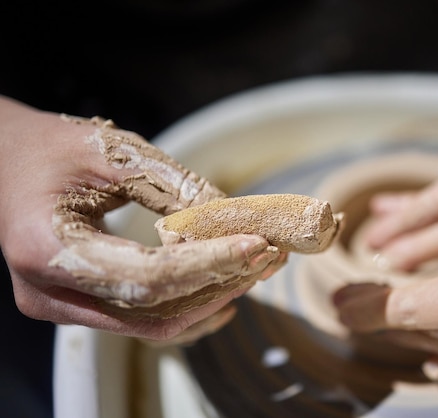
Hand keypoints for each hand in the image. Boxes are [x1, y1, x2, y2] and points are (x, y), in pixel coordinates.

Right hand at [0, 96, 284, 341]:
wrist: (8, 162)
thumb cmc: (51, 148)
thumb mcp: (114, 153)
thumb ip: (174, 187)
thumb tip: (237, 220)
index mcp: (47, 248)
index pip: (146, 277)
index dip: (209, 264)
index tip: (257, 244)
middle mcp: (51, 293)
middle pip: (156, 309)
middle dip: (220, 282)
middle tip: (268, 254)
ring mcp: (64, 306)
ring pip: (155, 322)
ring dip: (212, 295)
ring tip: (257, 265)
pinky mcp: (82, 306)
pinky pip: (145, 321)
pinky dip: (190, 306)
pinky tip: (227, 289)